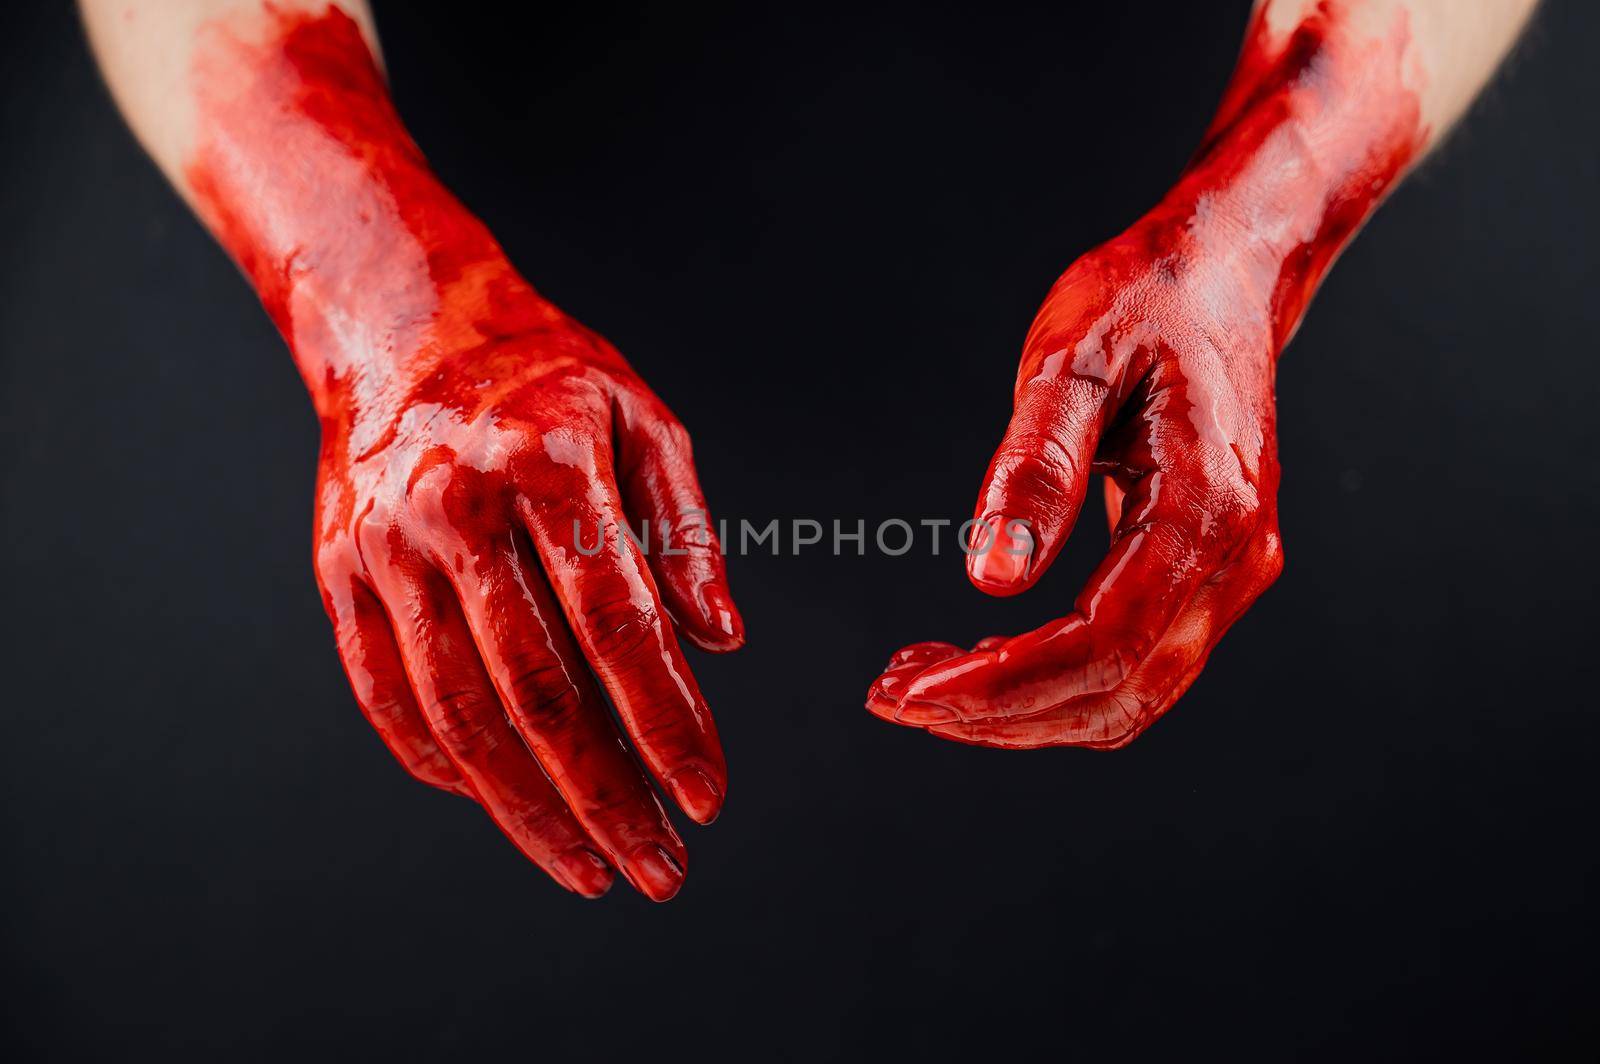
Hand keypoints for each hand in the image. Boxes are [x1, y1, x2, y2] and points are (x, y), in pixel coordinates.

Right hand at [314, 260, 741, 899]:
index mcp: (547, 462)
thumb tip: (720, 643)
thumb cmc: (545, 371)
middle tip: (659, 869)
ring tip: (587, 867)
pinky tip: (501, 805)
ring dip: (526, 809)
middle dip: (605, 798)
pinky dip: (446, 765)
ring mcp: (385, 548)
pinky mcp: (339, 575)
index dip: (667, 723)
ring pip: (458, 714)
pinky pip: (388, 696)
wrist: (404, 323)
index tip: (707, 796)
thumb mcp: (643, 416)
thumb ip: (686, 530)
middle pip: (536, 692)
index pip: (618, 625)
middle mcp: (455, 508)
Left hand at [867, 217, 1284, 748]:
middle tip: (894, 695)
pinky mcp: (1204, 576)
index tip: (913, 687)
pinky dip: (1053, 683)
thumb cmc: (1147, 302)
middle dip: (998, 715)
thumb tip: (993, 576)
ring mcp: (1228, 575)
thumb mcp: (1072, 358)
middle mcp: (1234, 562)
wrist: (1221, 276)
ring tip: (922, 683)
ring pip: (1128, 698)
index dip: (1004, 684)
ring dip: (1022, 712)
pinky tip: (982, 658)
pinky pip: (1132, 663)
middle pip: (1117, 694)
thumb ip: (1036, 467)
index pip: (1103, 644)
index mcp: (1208, 509)